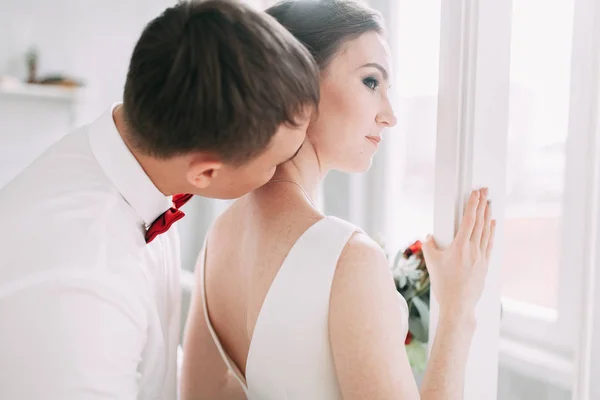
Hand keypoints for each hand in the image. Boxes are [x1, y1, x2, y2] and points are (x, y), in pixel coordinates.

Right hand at [422, 188, 495, 315]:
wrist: (458, 305)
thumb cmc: (444, 284)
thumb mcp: (431, 263)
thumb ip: (429, 246)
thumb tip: (429, 237)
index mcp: (460, 247)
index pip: (469, 220)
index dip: (472, 205)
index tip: (475, 193)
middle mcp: (473, 250)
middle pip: (480, 222)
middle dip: (482, 204)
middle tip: (484, 191)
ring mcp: (481, 257)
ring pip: (486, 231)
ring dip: (488, 215)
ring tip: (489, 203)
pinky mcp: (484, 264)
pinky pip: (489, 243)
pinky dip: (491, 231)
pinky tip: (492, 224)